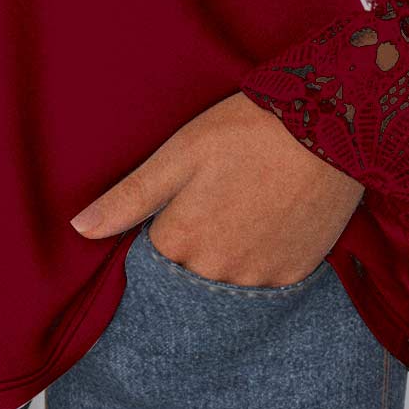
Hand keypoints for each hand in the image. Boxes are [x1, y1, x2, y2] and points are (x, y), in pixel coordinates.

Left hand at [69, 91, 364, 284]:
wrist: (330, 127)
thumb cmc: (247, 130)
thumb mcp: (179, 152)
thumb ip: (128, 197)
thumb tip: (78, 230)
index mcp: (183, 241)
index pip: (148, 260)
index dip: (159, 228)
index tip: (176, 200)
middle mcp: (219, 273)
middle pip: (187, 274)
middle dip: (191, 245)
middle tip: (213, 198)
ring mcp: (261, 279)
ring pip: (225, 280)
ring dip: (225, 255)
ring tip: (241, 205)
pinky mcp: (295, 275)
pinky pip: (263, 281)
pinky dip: (259, 258)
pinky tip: (267, 220)